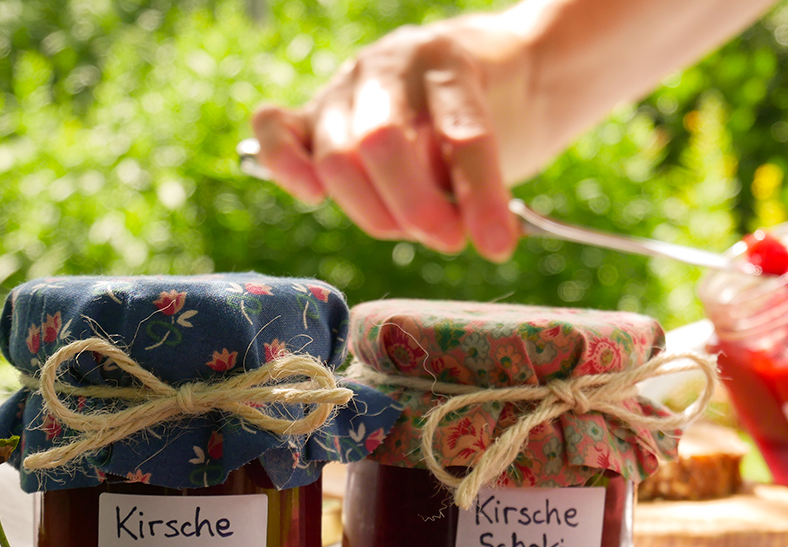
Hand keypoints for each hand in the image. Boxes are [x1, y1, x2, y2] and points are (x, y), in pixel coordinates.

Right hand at [251, 21, 520, 260]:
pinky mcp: (310, 114)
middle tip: (448, 240)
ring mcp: (342, 88)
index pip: (462, 133)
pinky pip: (276, 133)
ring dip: (375, 211)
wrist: (480, 71)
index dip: (480, 195)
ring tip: (413, 230)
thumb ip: (482, 180)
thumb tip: (455, 232)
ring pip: (336, 157)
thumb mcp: (511, 134)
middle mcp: (388, 67)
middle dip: (416, 208)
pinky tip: (314, 195)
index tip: (499, 243)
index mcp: (448, 62)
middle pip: (382, 143)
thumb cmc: (496, 110)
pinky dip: (287, 167)